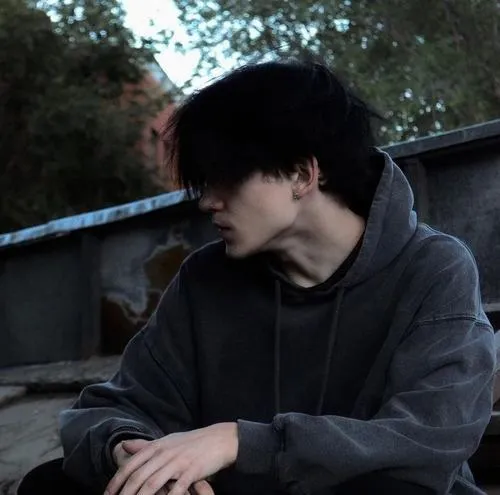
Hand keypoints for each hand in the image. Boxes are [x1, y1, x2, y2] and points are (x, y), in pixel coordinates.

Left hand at [104, 422, 237, 494]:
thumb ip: (145, 446)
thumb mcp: (167, 441)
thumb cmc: (191, 442)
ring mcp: (178, 462)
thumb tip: (125, 445)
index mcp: (157, 446)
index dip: (116, 481)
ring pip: (153, 484)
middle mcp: (165, 453)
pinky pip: (176, 488)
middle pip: (139, 477)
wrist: (219, 439)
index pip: (131, 465)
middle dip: (125, 494)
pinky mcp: (192, 471)